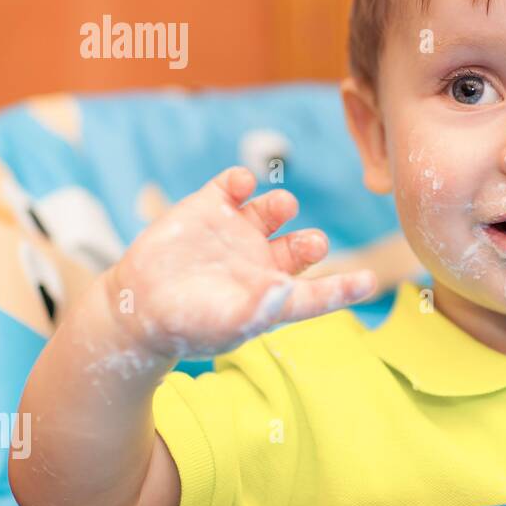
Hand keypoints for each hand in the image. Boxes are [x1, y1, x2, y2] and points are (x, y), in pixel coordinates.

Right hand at [107, 166, 375, 357]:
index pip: (319, 292)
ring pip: (274, 209)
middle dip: (310, 243)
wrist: (136, 307)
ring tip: (281, 208)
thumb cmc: (187, 325)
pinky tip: (241, 184)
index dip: (344, 288)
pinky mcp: (209, 208)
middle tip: (312, 243)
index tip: (369, 282)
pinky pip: (234, 185)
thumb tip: (286, 289)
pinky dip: (241, 180)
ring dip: (281, 205)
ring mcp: (238, 232)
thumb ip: (258, 309)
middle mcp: (263, 261)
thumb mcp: (226, 324)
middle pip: (302, 246)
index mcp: (275, 295)